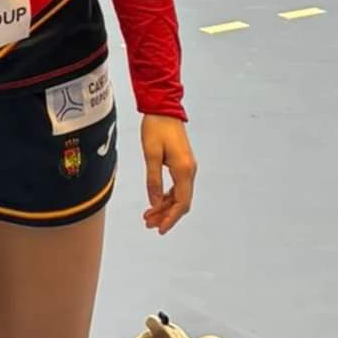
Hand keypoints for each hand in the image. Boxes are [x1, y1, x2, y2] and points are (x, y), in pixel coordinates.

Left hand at [141, 114, 196, 234]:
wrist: (163, 108)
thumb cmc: (156, 128)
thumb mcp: (150, 153)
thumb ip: (153, 179)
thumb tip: (154, 203)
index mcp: (184, 170)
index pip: (181, 202)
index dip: (171, 218)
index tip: (160, 229)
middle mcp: (189, 171)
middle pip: (181, 202)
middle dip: (166, 215)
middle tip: (148, 224)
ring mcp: (187, 167)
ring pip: (179, 195)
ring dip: (165, 206)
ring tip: (148, 216)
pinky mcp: (182, 163)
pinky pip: (177, 186)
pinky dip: (167, 196)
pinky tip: (155, 201)